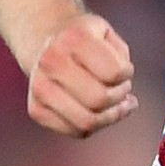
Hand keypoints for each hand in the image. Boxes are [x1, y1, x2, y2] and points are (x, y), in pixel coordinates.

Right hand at [27, 12, 134, 137]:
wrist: (44, 42)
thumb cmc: (84, 40)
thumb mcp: (107, 34)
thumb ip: (121, 60)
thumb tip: (126, 101)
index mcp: (72, 38)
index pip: (114, 72)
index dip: (127, 74)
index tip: (124, 69)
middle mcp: (50, 62)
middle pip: (99, 100)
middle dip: (118, 98)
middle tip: (121, 88)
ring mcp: (40, 88)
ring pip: (86, 122)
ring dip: (109, 116)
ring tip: (115, 104)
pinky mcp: (36, 110)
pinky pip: (75, 131)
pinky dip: (94, 126)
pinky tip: (100, 113)